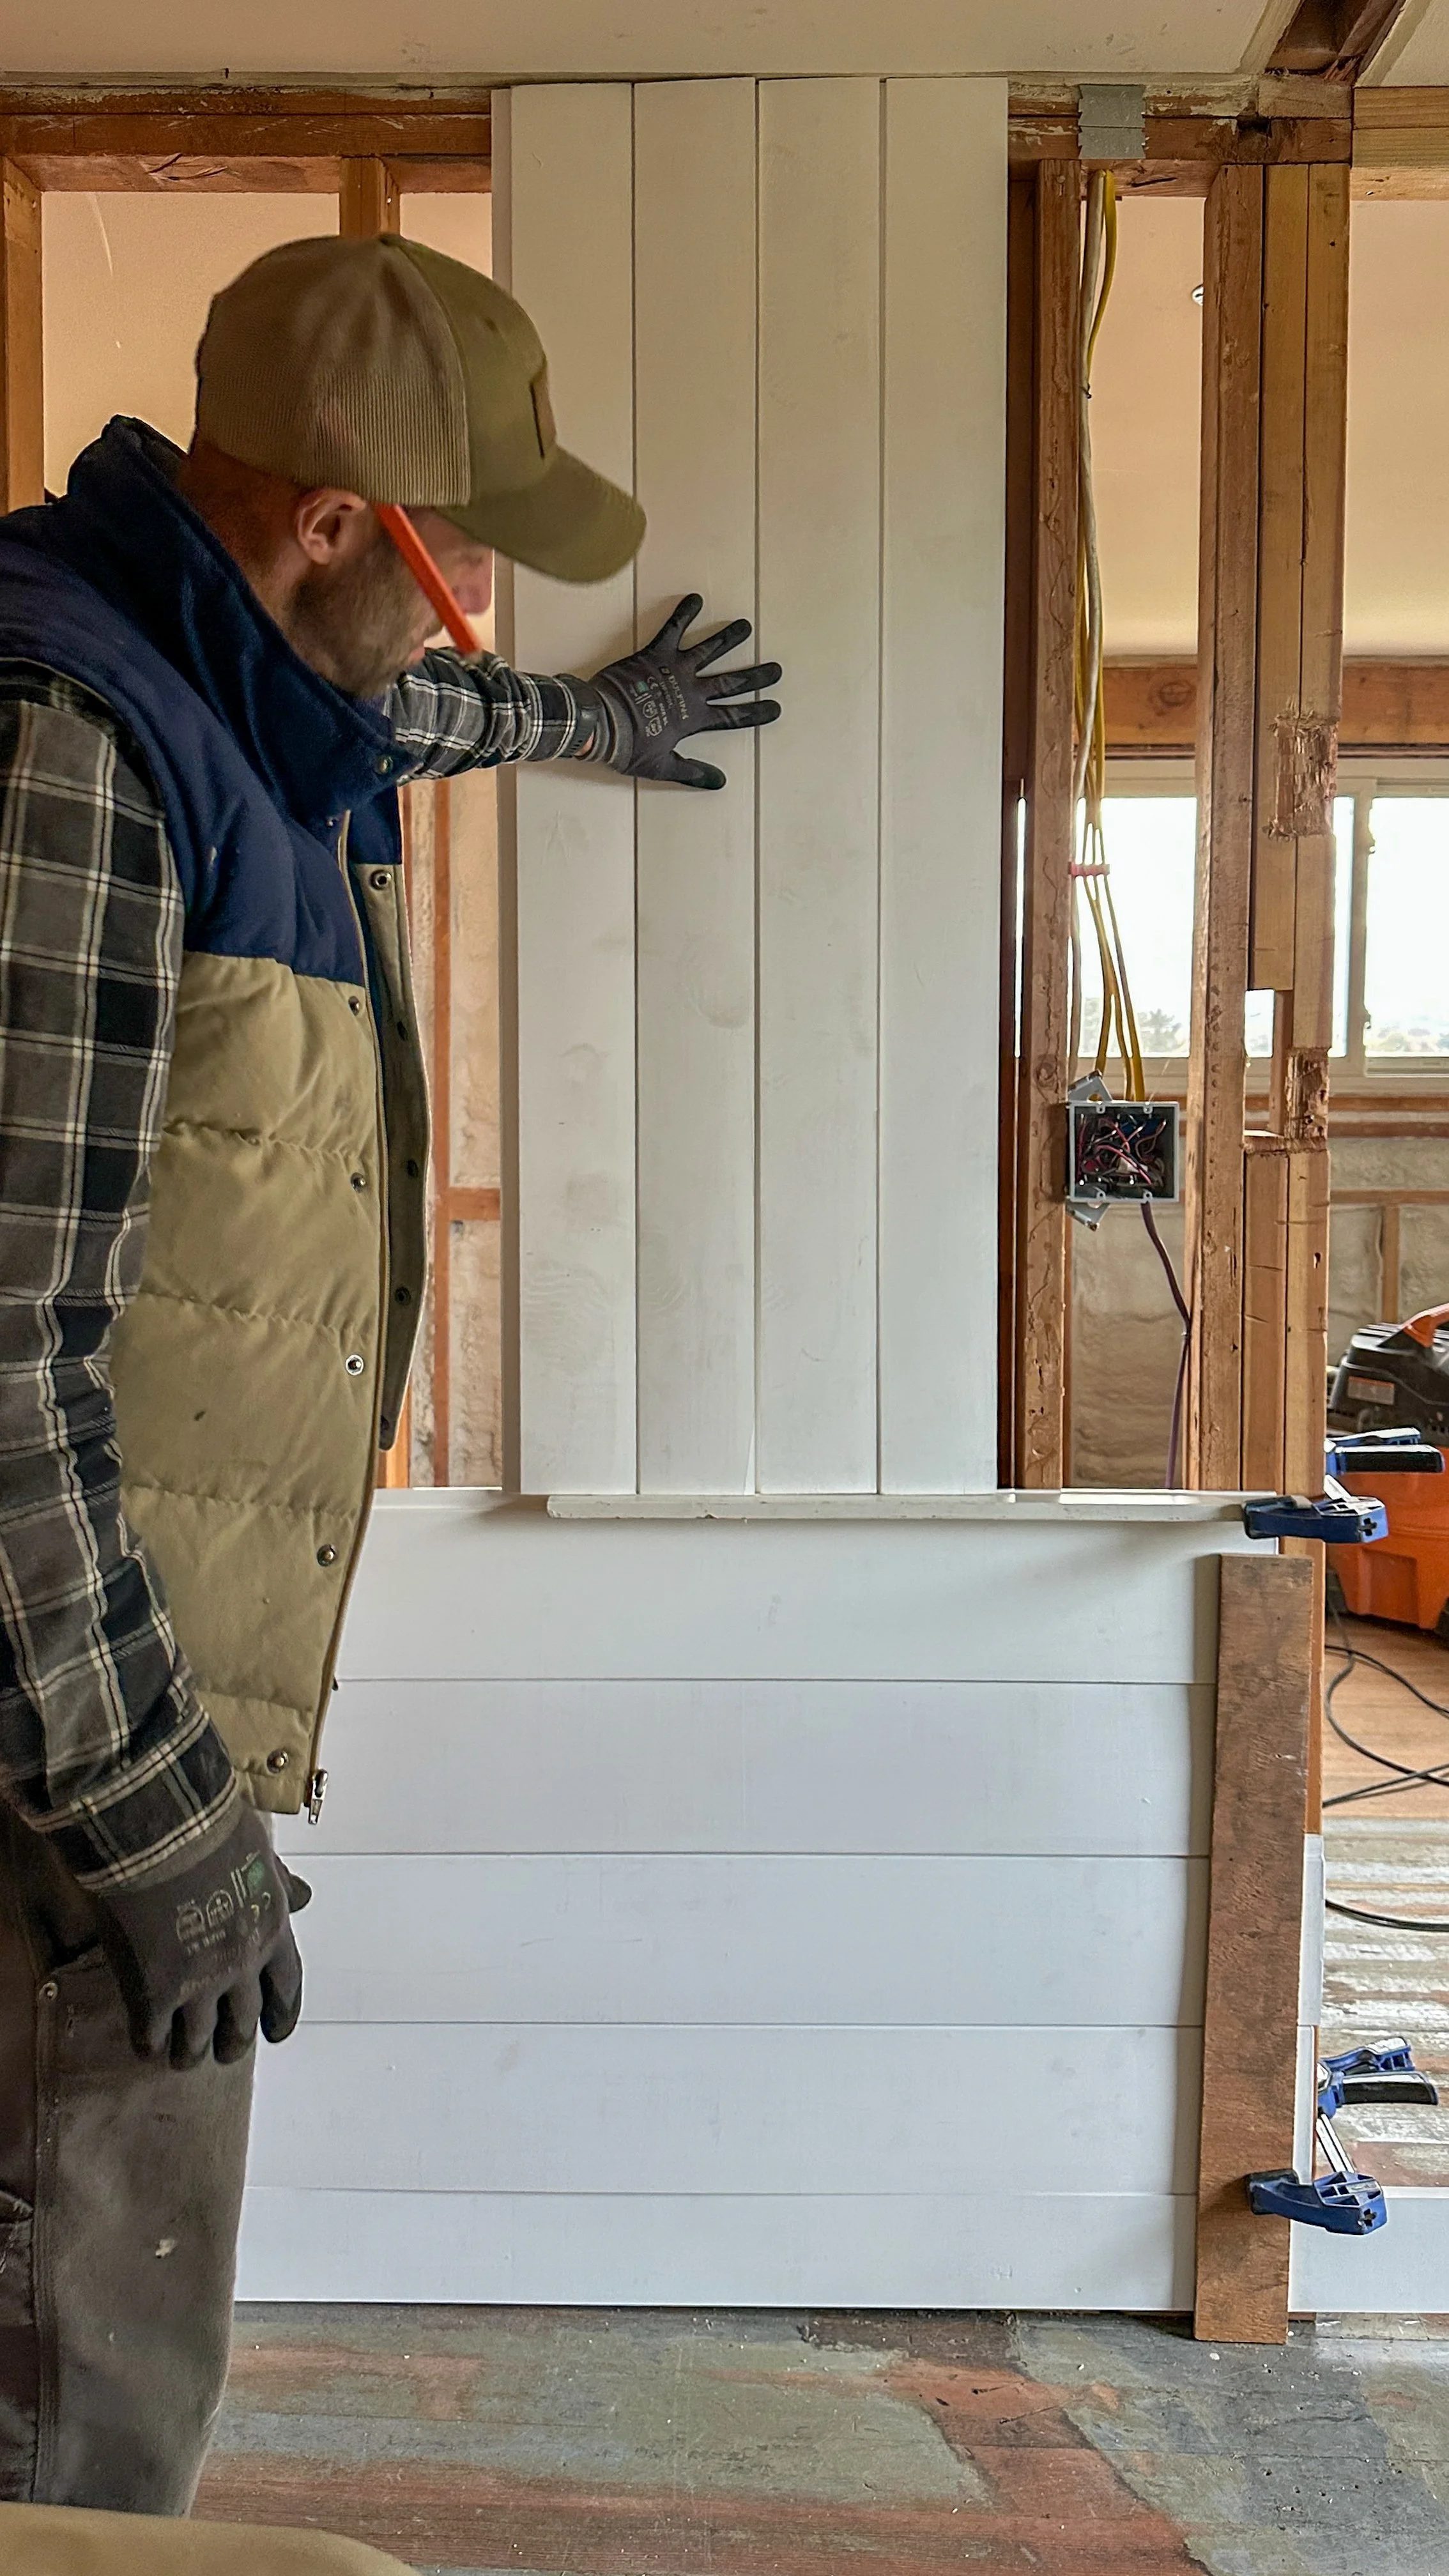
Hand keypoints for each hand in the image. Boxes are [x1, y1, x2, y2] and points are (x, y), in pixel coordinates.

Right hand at [91, 1804, 309, 2069]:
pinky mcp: (154, 1992)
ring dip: (190, 2053)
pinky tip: (144, 2044)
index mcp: (271, 1928)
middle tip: (225, 2052)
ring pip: (198, 2041)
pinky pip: (152, 2035)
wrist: (161, 1830)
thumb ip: (279, 1882)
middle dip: (234, 2042)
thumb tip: (305, 1896)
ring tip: (181, 2058)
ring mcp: (198, 1982)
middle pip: (243, 2021)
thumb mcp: (259, 1852)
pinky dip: (148, 2044)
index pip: (287, 1985)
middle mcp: (241, 1963)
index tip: (277, 2032)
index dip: (283, 2014)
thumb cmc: (209, 1827)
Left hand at [587, 594, 781, 787]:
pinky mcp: (654, 653)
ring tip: (746, 626)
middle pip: (730, 682)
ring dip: (729, 638)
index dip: (755, 712)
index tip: (775, 708)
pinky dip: (684, 613)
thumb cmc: (629, 747)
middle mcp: (691, 691)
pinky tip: (696, 598)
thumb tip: (719, 782)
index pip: (733, 716)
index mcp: (694, 719)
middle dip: (755, 676)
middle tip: (776, 669)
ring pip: (709, 650)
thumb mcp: (661, 767)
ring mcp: (674, 669)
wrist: (601, 724)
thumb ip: (692, 772)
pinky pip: (672, 629)